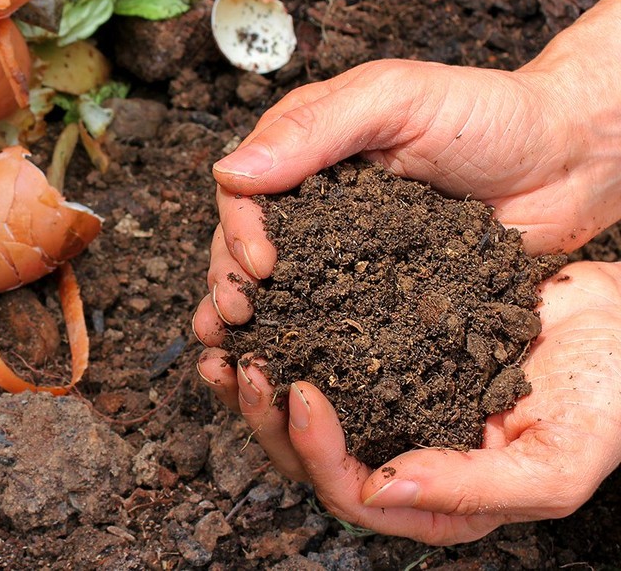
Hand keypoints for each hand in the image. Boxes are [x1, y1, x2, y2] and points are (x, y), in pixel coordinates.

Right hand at [195, 0, 620, 339]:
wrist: (571, 160)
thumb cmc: (490, 113)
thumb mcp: (396, 99)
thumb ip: (315, 129)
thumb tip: (230, 171)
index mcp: (306, 149)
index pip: (244, 191)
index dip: (239, 229)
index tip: (260, 264)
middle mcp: (316, 203)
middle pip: (248, 245)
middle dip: (231, 282)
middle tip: (237, 316)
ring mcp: (346, 251)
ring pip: (281, 289)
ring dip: (253, 321)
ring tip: (237, 354)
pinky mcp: (381, 292)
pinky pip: (335, 319)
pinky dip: (306, 344)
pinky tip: (288, 370)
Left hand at [196, 261, 620, 544]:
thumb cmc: (608, 397)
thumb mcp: (557, 459)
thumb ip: (475, 488)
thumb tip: (380, 488)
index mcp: (438, 499)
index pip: (352, 494)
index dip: (315, 451)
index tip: (299, 391)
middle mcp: (403, 455)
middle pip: (310, 457)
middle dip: (266, 416)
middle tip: (245, 364)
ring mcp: (389, 403)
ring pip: (302, 409)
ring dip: (257, 381)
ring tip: (226, 342)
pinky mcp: (383, 353)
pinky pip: (319, 352)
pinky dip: (284, 334)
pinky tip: (259, 310)